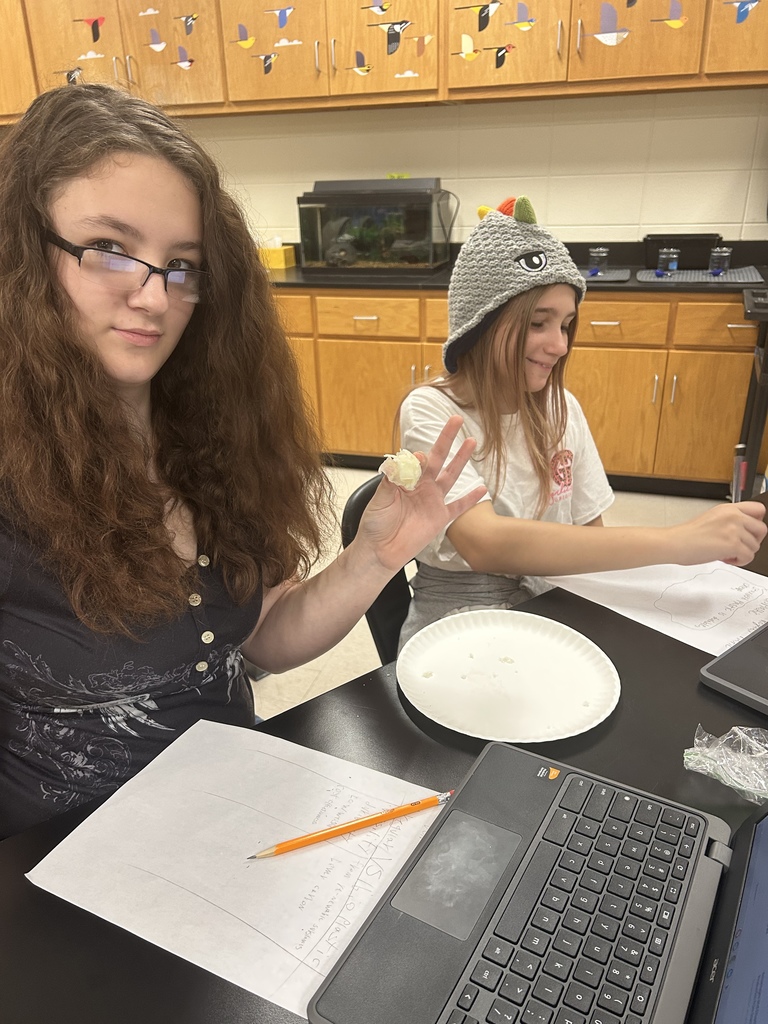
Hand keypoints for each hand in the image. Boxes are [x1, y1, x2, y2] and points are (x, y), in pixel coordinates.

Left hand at [353, 415, 486, 573]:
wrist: (380, 551)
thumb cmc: (375, 524)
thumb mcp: (380, 499)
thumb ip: (392, 481)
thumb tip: (405, 461)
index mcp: (405, 479)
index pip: (417, 460)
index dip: (420, 457)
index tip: (420, 458)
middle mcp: (421, 486)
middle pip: (438, 458)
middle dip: (447, 439)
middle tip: (456, 420)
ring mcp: (432, 501)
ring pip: (451, 476)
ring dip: (461, 459)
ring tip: (471, 442)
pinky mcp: (440, 518)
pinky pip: (458, 507)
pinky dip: (470, 498)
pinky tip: (482, 488)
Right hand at [671, 501, 766, 566]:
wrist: (675, 543)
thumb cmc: (688, 535)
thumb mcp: (712, 519)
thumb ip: (730, 521)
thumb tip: (744, 531)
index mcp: (728, 508)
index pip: (759, 509)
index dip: (756, 523)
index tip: (750, 532)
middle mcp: (733, 516)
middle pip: (762, 529)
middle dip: (753, 541)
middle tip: (740, 545)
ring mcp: (734, 529)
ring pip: (755, 546)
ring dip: (743, 553)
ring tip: (728, 553)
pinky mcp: (733, 544)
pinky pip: (749, 556)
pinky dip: (740, 561)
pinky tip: (727, 559)